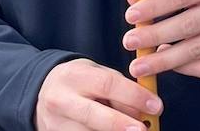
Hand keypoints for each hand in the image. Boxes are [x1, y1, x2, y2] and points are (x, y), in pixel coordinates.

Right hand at [36, 58, 158, 130]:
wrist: (44, 91)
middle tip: (143, 129)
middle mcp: (62, 100)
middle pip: (94, 115)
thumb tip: (141, 109)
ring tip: (134, 130)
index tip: (155, 105)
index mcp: (75, 76)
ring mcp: (55, 123)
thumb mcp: (97, 74)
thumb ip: (118, 88)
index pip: (107, 84)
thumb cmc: (79, 81)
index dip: (134, 96)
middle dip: (121, 124)